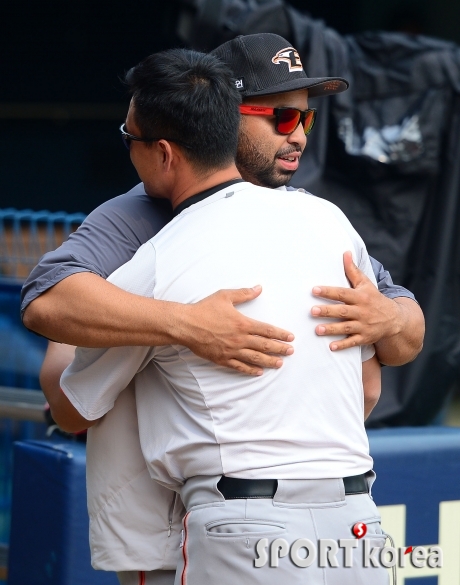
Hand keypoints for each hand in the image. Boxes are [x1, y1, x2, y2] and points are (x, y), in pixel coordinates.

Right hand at [178, 286, 293, 375]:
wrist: (186, 325)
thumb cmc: (204, 309)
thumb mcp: (225, 296)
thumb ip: (244, 293)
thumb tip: (259, 288)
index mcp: (243, 323)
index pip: (267, 330)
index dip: (281, 334)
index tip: (290, 338)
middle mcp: (240, 339)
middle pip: (265, 346)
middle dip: (280, 349)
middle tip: (291, 351)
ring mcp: (231, 351)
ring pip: (255, 358)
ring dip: (269, 361)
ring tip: (280, 364)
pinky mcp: (222, 359)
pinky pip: (239, 366)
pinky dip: (250, 370)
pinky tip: (259, 372)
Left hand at [310, 251, 401, 350]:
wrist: (395, 319)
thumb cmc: (375, 299)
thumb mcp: (366, 284)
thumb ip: (353, 271)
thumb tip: (345, 253)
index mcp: (361, 297)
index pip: (343, 293)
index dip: (329, 291)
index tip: (314, 290)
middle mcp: (362, 311)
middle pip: (343, 311)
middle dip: (328, 311)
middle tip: (313, 311)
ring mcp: (364, 326)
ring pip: (346, 328)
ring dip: (332, 329)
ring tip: (317, 330)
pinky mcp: (365, 338)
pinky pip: (353, 342)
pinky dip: (343, 345)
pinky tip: (331, 347)